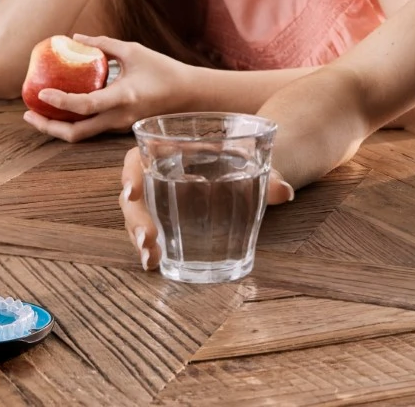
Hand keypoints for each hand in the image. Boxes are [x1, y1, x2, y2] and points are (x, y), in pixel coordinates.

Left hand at [22, 34, 189, 142]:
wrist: (188, 95)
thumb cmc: (163, 70)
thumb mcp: (134, 51)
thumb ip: (103, 44)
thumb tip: (76, 37)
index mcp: (123, 97)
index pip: (85, 105)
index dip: (60, 100)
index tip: (41, 92)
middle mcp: (118, 117)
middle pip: (76, 134)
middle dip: (48, 127)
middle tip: (28, 114)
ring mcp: (118, 126)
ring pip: (82, 135)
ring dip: (57, 127)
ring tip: (38, 114)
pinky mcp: (119, 127)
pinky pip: (91, 129)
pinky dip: (72, 122)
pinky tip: (61, 110)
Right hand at [119, 146, 294, 271]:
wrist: (250, 167)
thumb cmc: (244, 158)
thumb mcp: (254, 162)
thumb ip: (268, 176)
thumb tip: (283, 191)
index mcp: (170, 150)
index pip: (138, 157)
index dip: (130, 174)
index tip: (132, 193)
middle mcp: (157, 174)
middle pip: (135, 195)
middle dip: (136, 219)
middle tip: (148, 240)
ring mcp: (159, 199)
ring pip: (138, 217)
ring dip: (139, 238)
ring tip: (151, 259)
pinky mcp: (166, 220)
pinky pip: (150, 233)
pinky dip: (150, 248)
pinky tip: (156, 263)